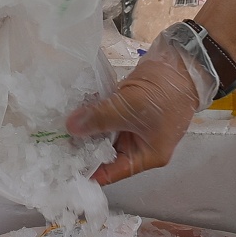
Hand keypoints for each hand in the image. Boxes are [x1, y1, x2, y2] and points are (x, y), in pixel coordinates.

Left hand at [68, 21, 220, 185]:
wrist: (182, 63)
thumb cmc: (164, 93)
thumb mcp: (129, 108)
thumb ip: (98, 119)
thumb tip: (70, 128)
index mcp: (147, 156)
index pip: (112, 172)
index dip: (88, 172)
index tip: (62, 167)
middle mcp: (140, 145)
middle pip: (105, 153)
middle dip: (82, 148)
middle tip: (53, 144)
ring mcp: (134, 126)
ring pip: (103, 133)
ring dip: (85, 129)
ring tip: (57, 127)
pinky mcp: (128, 109)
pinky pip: (106, 116)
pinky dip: (92, 114)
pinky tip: (73, 110)